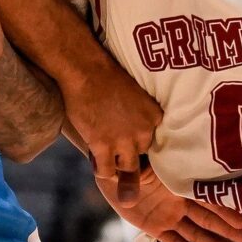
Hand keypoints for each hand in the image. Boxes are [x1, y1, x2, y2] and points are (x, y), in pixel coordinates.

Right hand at [64, 61, 161, 191]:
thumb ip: (139, 114)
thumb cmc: (107, 76)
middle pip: (141, 153)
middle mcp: (144, 131)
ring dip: (116, 163)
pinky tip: (96, 161)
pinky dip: (101, 169)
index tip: (128, 136)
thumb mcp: (136, 94)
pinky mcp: (103, 146)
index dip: (137, 139)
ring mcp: (124, 141)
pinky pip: (106, 171)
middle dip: (128, 150)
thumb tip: (131, 129)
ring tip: (106, 157)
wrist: (86, 70)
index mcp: (154, 116)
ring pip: (127, 167)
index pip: (152, 139)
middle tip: (114, 143)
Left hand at [100, 166, 241, 241]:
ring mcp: (169, 216)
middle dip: (231, 232)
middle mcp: (180, 202)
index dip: (227, 211)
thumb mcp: (151, 156)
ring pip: (196, 233)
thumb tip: (177, 159)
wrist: (113, 168)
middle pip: (209, 221)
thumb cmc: (134, 156)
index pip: (209, 200)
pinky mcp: (153, 227)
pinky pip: (172, 241)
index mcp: (182, 184)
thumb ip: (162, 163)